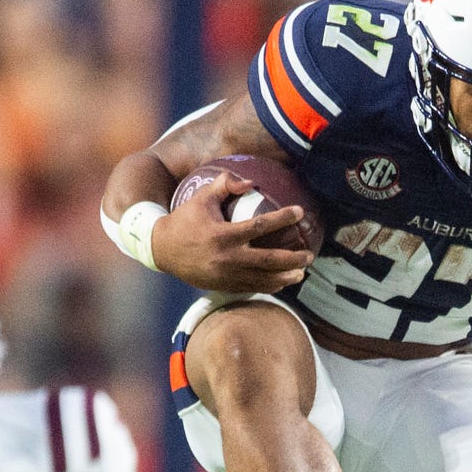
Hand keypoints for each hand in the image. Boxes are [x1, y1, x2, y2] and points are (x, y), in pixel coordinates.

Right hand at [149, 175, 313, 294]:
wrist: (161, 250)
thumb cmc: (184, 220)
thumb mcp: (201, 198)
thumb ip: (225, 184)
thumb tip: (251, 182)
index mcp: (224, 235)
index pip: (260, 225)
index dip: (282, 218)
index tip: (300, 212)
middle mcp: (228, 258)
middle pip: (270, 260)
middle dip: (293, 258)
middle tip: (309, 254)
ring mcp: (227, 276)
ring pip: (264, 280)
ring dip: (286, 278)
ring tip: (302, 274)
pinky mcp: (224, 286)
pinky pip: (253, 288)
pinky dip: (270, 286)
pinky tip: (282, 282)